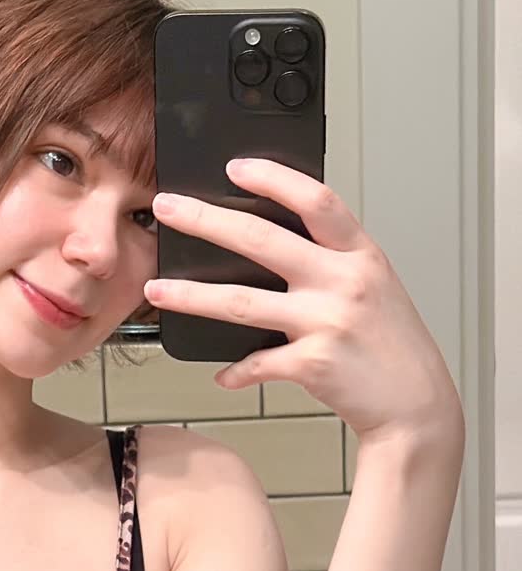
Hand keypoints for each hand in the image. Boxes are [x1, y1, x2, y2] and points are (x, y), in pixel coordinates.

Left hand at [143, 158, 463, 447]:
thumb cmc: (391, 344)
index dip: (274, 178)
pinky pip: (257, 363)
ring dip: (190, 296)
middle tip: (167, 208)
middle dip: (205, 220)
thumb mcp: (373, 286)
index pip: (315, 200)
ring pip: (241, 302)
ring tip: (156, 290)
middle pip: (261, 239)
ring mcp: (326, 322)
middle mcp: (343, 281)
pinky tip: (222, 375)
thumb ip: (332, 261)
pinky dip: (236, 371)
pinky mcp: (313, 363)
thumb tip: (272, 244)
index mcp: (360, 254)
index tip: (235, 166)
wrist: (416, 404)